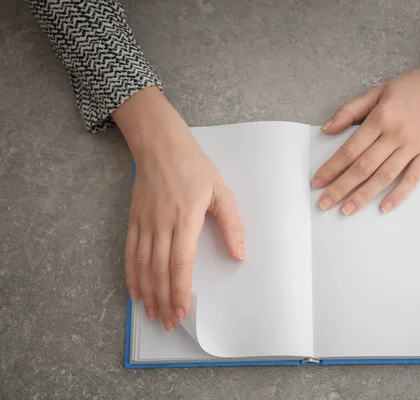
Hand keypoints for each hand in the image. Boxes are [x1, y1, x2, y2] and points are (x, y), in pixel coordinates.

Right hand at [113, 87, 244, 330]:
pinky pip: (129, 251)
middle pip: (160, 270)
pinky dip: (131, 274)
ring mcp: (144, 222)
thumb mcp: (221, 191)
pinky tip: (134, 291)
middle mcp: (161, 224)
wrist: (160, 145)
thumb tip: (239, 254)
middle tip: (169, 323)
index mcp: (185, 218)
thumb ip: (231, 224)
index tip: (182, 311)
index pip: (181, 263)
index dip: (179, 290)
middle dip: (164, 299)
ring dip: (147, 292)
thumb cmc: (194, 167)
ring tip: (152, 314)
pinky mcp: (133, 219)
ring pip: (143, 265)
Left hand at [312, 40, 419, 213]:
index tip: (317, 182)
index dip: (331, 168)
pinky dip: (399, 194)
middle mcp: (395, 133)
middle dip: (341, 187)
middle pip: (363, 166)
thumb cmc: (414, 85)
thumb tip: (326, 128)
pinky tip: (384, 207)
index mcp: (380, 118)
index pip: (350, 149)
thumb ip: (350, 110)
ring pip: (384, 175)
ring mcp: (414, 144)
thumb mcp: (379, 91)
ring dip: (364, 195)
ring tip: (347, 210)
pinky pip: (413, 177)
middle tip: (325, 204)